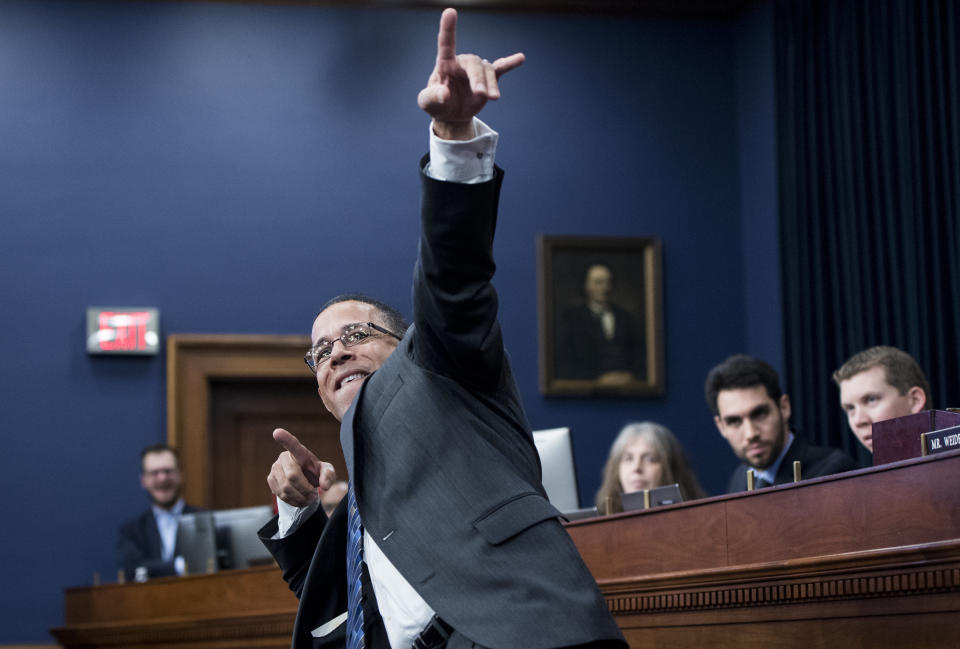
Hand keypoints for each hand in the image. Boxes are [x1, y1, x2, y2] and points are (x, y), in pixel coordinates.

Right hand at [267, 428, 336, 507]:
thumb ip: (329, 476)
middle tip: (313, 494)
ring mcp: (275, 468)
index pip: (292, 444)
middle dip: (305, 490)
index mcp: (299, 452)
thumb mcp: (327, 472)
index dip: (285, 438)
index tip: (277, 433)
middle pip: (292, 477)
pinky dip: (292, 501)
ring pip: (286, 488)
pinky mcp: (270, 479)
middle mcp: (284, 457)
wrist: (305, 482)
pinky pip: (280, 494)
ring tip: (308, 498)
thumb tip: (324, 485)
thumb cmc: (316, 473)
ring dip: (300, 497)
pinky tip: (299, 499)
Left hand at [417, 8, 524, 139]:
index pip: (446, 42)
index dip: (448, 28)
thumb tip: (445, 94)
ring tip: (494, 98)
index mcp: (445, 63)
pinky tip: (521, 58)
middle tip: (481, 94)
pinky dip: (510, 63)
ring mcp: (477, 70)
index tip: (450, 12)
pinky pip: (501, 68)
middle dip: (478, 79)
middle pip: (474, 64)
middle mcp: (462, 62)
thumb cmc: (437, 104)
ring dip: (491, 84)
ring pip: (488, 71)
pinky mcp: (488, 79)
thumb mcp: (427, 103)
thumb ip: (432, 97)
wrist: (452, 115)